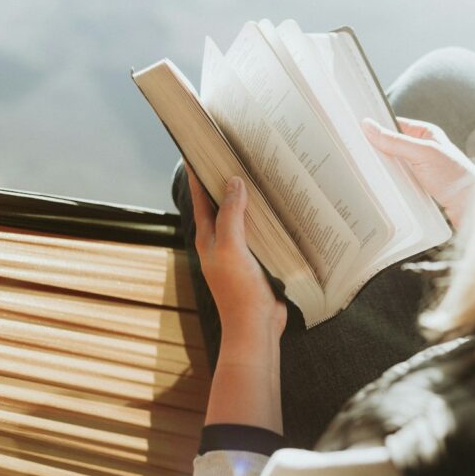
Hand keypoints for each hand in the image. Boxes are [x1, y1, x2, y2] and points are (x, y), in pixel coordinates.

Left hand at [186, 166, 286, 357]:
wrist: (255, 327)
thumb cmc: (238, 291)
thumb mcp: (231, 248)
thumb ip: (231, 215)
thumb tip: (233, 182)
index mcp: (208, 237)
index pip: (199, 196)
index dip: (197, 172)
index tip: (197, 148)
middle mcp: (220, 241)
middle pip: (220, 203)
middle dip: (223, 179)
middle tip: (233, 152)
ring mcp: (239, 250)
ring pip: (242, 216)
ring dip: (248, 197)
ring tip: (257, 172)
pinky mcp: (257, 259)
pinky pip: (260, 231)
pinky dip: (265, 216)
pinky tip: (277, 207)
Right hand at [362, 117, 474, 229]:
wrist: (472, 206)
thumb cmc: (455, 176)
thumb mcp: (422, 153)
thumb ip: (395, 141)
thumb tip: (369, 126)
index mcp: (425, 133)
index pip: (394, 125)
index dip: (377, 128)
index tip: (357, 132)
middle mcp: (423, 148)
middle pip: (391, 146)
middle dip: (377, 151)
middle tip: (357, 154)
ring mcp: (420, 168)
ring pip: (393, 165)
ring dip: (383, 170)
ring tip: (365, 171)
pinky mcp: (419, 185)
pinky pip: (398, 181)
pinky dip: (390, 183)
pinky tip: (381, 187)